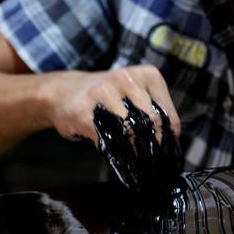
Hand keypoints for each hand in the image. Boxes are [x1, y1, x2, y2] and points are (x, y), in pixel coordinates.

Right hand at [44, 65, 180, 146]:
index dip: (169, 136)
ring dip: (134, 149)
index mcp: (145, 74)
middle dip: (153, 145)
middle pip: (151, 123)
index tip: (166, 150)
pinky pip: (109, 139)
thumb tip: (171, 140)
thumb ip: (153, 110)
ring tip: (134, 156)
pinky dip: (115, 150)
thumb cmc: (106, 95)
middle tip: (152, 159)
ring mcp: (104, 95)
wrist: (63, 91)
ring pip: (131, 132)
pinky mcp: (86, 114)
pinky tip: (114, 149)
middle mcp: (126, 80)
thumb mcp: (134, 91)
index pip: (166, 113)